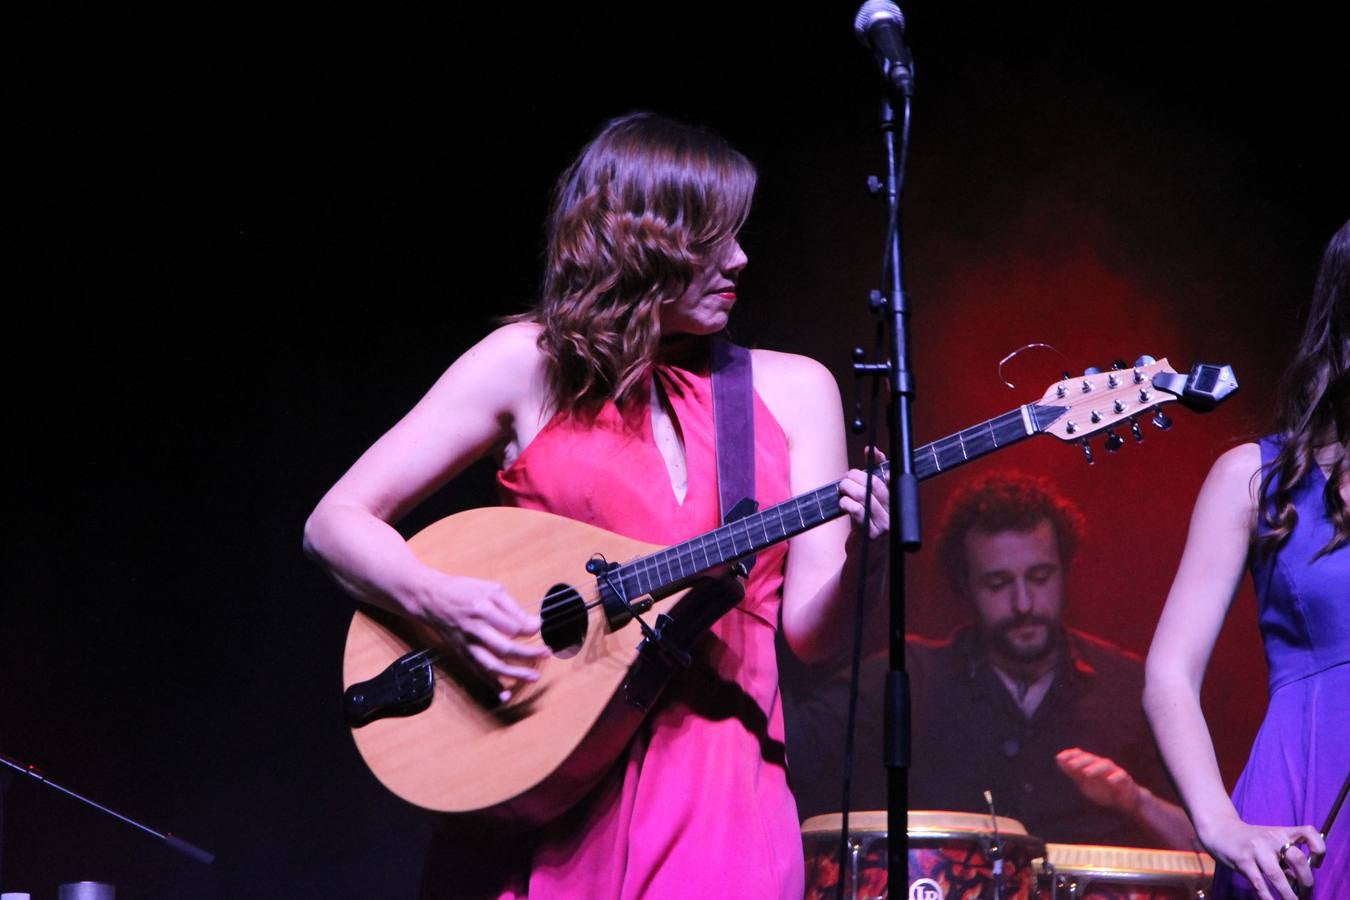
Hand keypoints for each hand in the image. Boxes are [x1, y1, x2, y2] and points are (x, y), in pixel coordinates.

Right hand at [405, 569, 548, 700]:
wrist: (431, 600)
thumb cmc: (463, 591)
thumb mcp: (490, 589)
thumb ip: (512, 607)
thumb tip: (533, 623)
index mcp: (482, 609)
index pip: (512, 626)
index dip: (530, 629)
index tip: (541, 627)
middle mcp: (474, 630)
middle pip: (504, 647)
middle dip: (527, 653)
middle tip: (546, 653)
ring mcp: (467, 644)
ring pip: (491, 664)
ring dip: (513, 673)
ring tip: (533, 677)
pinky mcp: (462, 654)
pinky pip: (477, 673)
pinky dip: (491, 685)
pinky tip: (504, 695)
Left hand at [838, 447, 889, 540]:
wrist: (864, 559)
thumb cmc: (866, 526)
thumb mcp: (869, 503)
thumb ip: (869, 482)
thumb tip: (870, 452)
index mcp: (895, 501)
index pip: (891, 476)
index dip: (881, 461)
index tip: (871, 451)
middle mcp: (893, 511)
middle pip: (874, 483)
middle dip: (855, 477)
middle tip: (845, 480)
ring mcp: (883, 523)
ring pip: (864, 495)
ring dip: (847, 489)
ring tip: (842, 491)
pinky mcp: (871, 534)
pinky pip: (858, 511)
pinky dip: (846, 503)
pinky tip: (843, 505)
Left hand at [1055, 747, 1143, 813]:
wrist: (1125, 801)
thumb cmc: (1103, 790)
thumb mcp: (1084, 782)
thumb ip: (1073, 772)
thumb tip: (1058, 759)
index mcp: (1091, 765)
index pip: (1081, 756)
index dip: (1071, 755)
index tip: (1059, 757)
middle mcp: (1102, 765)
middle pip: (1091, 759)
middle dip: (1081, 761)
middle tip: (1071, 765)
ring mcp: (1114, 771)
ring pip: (1105, 765)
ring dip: (1096, 768)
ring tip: (1086, 773)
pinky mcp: (1126, 780)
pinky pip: (1121, 776)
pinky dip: (1115, 777)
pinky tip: (1109, 781)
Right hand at [1196, 816, 1324, 899]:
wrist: (1220, 830)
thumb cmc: (1250, 840)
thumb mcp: (1270, 843)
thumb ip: (1285, 860)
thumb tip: (1299, 884)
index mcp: (1281, 832)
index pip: (1308, 833)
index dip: (1319, 849)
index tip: (1316, 864)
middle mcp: (1270, 839)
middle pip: (1297, 859)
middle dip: (1306, 881)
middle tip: (1306, 893)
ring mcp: (1256, 850)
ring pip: (1277, 875)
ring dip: (1289, 895)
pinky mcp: (1242, 861)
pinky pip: (1259, 884)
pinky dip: (1268, 898)